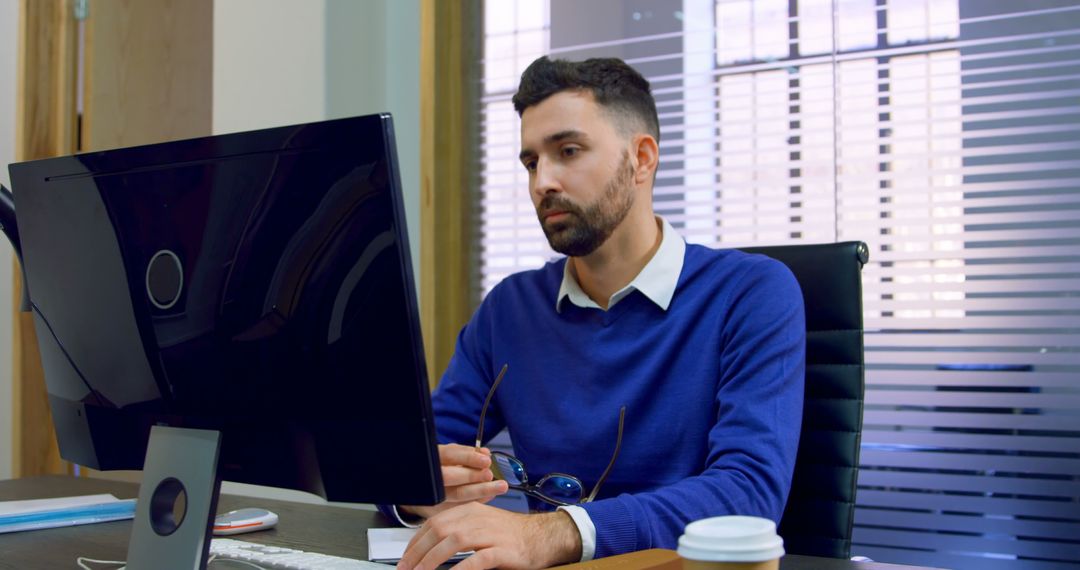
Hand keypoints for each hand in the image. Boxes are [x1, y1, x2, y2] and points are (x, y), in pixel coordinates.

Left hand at [397, 502, 581, 569]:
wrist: (541, 536)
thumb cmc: (508, 534)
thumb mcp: (480, 524)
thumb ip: (457, 529)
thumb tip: (429, 546)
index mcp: (469, 510)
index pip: (434, 522)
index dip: (415, 541)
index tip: (405, 557)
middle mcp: (477, 518)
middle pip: (439, 530)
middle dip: (418, 552)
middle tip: (405, 569)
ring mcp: (490, 534)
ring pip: (453, 542)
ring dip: (432, 560)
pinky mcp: (502, 550)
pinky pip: (477, 559)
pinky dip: (461, 568)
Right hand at [400, 444, 508, 518]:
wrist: (416, 486)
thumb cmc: (438, 466)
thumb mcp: (447, 454)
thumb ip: (465, 453)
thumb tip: (485, 453)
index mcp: (430, 457)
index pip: (449, 454)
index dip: (468, 457)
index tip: (486, 459)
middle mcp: (428, 476)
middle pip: (449, 477)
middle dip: (472, 476)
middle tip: (490, 475)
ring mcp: (432, 494)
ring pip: (456, 494)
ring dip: (480, 490)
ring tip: (499, 486)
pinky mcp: (438, 508)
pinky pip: (460, 506)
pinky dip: (477, 500)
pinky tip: (490, 495)